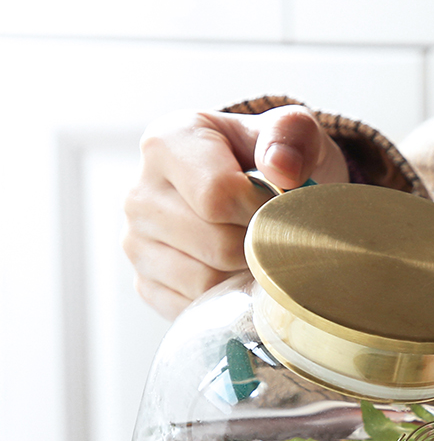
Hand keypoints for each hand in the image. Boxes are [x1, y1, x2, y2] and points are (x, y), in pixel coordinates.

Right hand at [123, 105, 348, 318]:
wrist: (252, 189)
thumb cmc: (270, 159)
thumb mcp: (290, 133)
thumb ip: (291, 135)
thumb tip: (281, 168)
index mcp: (167, 143)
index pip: (217, 195)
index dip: (262, 211)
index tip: (281, 207)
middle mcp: (140, 194)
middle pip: (216, 244)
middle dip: (258, 246)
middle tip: (273, 234)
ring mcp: (136, 243)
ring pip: (206, 281)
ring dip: (245, 275)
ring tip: (257, 251)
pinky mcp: (146, 285)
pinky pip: (195, 307)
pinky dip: (226, 298)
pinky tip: (238, 273)